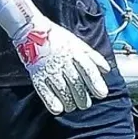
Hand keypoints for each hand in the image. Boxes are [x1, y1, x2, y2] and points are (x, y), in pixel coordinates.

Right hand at [0, 0, 109, 114]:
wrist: (31, 30)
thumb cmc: (56, 37)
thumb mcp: (78, 43)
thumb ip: (93, 56)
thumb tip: (106, 69)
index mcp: (74, 52)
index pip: (88, 70)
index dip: (95, 83)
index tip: (101, 94)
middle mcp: (63, 61)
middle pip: (76, 83)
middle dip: (83, 97)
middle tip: (85, 104)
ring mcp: (49, 68)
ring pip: (62, 89)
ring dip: (69, 101)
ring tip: (73, 107)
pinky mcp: (36, 73)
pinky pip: (44, 90)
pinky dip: (51, 101)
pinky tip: (58, 109)